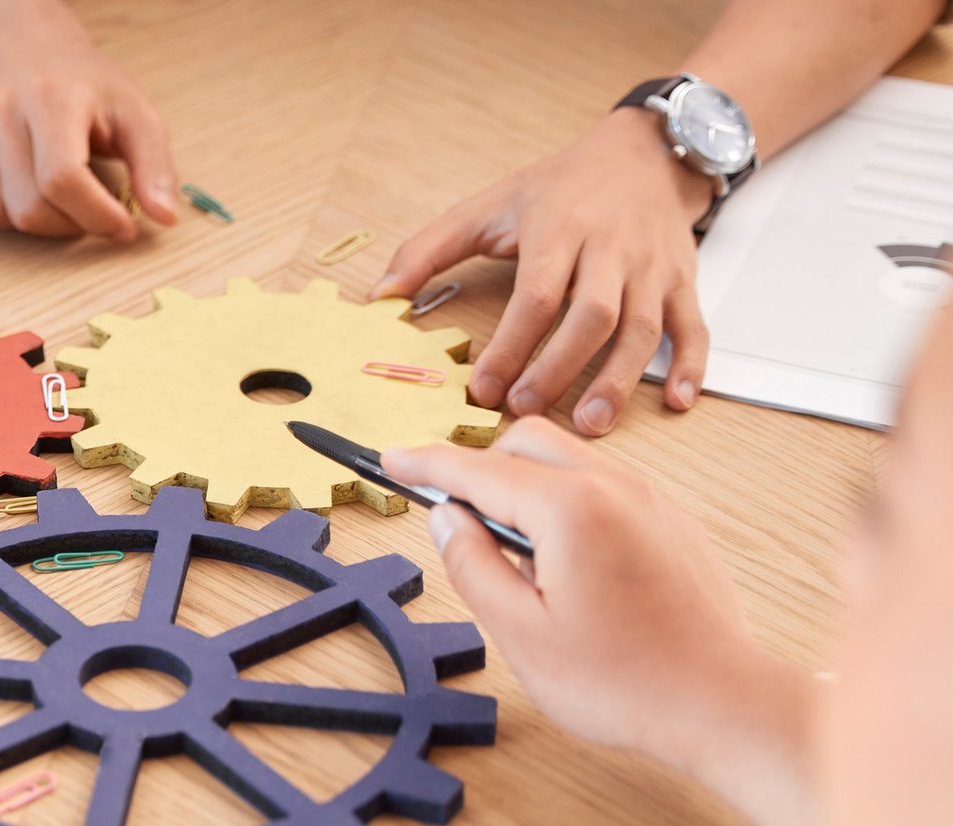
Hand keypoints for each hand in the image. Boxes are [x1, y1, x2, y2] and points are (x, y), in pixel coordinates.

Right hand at [0, 27, 177, 239]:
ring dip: (26, 224)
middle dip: (68, 226)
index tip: (122, 225)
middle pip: (28, 208)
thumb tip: (165, 218)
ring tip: (51, 199)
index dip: (96, 216)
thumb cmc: (86, 90)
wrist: (26, 52)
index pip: (62, 179)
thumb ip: (154, 166)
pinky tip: (11, 193)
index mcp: (52, 99)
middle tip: (89, 212)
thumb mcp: (135, 114)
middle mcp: (0, 112)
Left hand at [372, 111, 716, 435]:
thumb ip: (430, 249)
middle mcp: (612, 250)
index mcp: (560, 229)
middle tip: (524, 410)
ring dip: (619, 380)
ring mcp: (652, 268)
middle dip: (558, 369)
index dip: (510, 345)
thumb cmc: (563, 187)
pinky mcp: (683, 281)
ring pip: (642, 328)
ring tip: (591, 425)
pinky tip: (677, 402)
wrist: (645, 153)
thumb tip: (379, 294)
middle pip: (592, 316)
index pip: (536, 295)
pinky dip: (691, 365)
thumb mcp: (491, 206)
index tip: (483, 387)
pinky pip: (693, 326)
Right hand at [383, 419, 808, 784]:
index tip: (390, 459)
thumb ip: (472, 565)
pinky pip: (605, 491)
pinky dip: (568, 508)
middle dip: (481, 467)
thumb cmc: (624, 681)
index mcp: (571, 509)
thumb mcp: (520, 633)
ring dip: (527, 491)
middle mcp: (616, 488)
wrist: (719, 703)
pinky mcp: (672, 524)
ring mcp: (651, 502)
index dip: (426, 463)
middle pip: (527, 442)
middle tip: (455, 521)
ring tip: (521, 569)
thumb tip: (446, 519)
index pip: (478, 468)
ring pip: (569, 463)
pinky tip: (568, 574)